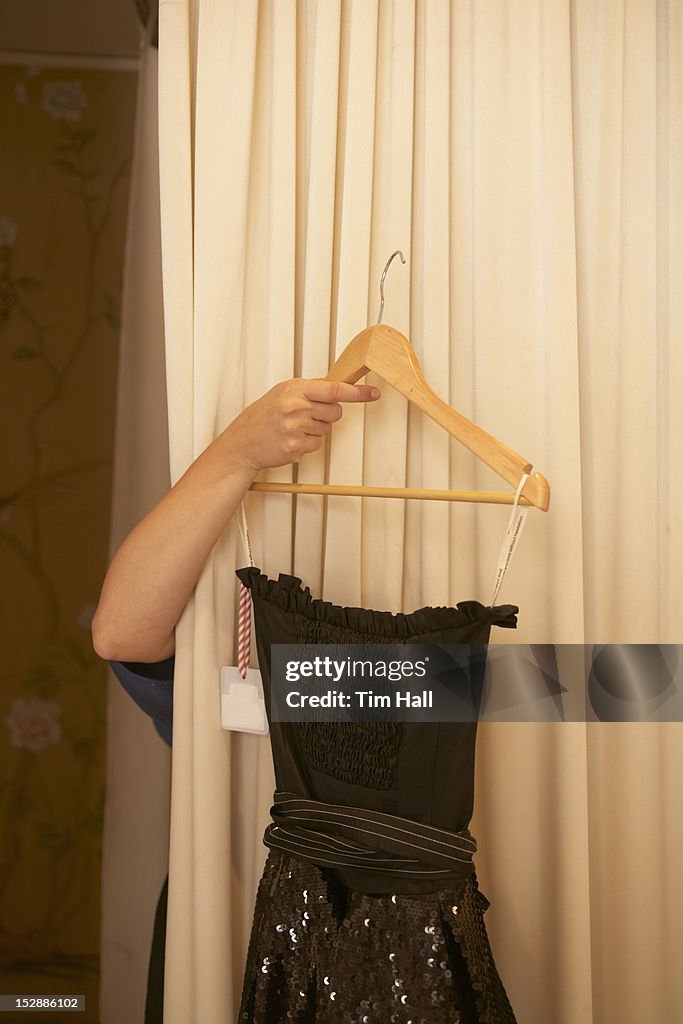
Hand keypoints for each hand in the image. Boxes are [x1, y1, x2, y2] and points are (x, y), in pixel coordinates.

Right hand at [219, 378, 380, 472]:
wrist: (243, 442)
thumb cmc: (263, 416)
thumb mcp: (283, 392)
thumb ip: (310, 389)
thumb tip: (338, 386)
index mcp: (294, 389)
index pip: (334, 389)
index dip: (357, 392)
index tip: (373, 393)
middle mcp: (296, 408)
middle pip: (336, 412)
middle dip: (327, 414)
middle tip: (306, 415)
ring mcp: (295, 429)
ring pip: (326, 429)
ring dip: (314, 429)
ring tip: (292, 428)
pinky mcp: (296, 448)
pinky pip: (317, 445)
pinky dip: (307, 443)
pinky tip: (290, 439)